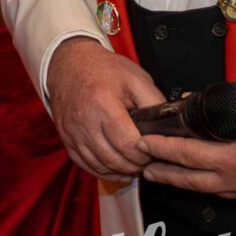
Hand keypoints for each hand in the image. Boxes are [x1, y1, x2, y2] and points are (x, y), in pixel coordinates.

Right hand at [46, 36, 162, 181]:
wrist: (69, 64)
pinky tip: (117, 169)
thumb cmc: (104, 70)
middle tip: (148, 160)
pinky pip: (85, 164)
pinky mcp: (66, 138)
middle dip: (135, 165)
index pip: (127, 144)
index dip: (145, 154)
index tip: (154, 150)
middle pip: (114, 159)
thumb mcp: (136, 78)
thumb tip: (169, 126)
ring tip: (134, 164)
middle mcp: (84, 121)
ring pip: (99, 166)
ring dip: (120, 170)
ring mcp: (72, 132)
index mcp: (103, 104)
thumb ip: (155, 103)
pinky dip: (103, 171)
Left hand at [141, 92, 235, 201]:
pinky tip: (195, 179)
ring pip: (204, 189)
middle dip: (162, 171)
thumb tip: (189, 100)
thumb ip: (217, 104)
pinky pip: (223, 192)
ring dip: (179, 181)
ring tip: (160, 174)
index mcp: (232, 157)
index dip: (161, 149)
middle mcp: (235, 178)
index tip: (143, 142)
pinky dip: (204, 185)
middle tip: (142, 164)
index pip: (185, 154)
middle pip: (188, 179)